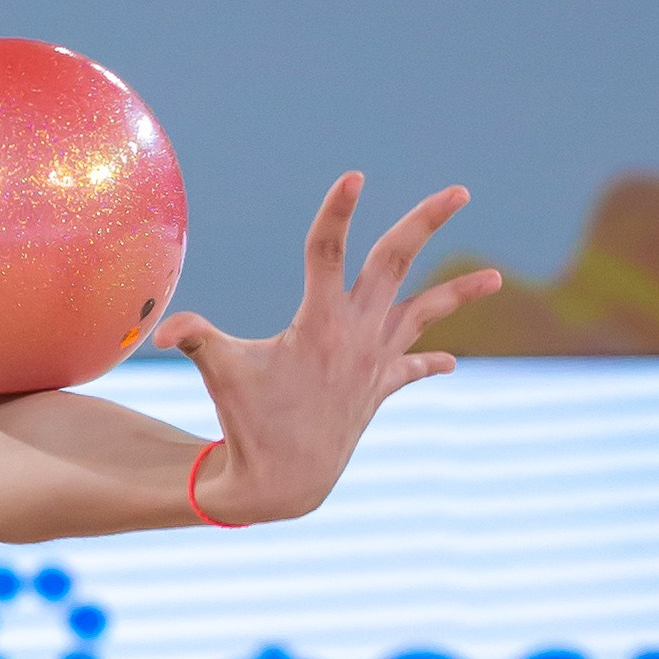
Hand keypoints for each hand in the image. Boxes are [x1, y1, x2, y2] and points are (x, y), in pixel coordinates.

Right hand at [151, 174, 501, 524]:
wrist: (285, 482)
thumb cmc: (248, 421)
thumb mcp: (219, 372)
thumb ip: (194, 338)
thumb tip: (161, 333)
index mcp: (319, 322)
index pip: (327, 252)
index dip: (337, 213)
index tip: (354, 177)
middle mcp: (356, 334)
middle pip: (397, 263)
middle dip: (426, 223)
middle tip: (460, 191)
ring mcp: (373, 362)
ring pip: (423, 314)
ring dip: (458, 294)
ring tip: (497, 278)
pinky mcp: (377, 389)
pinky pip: (410, 370)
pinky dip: (428, 362)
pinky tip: (449, 361)